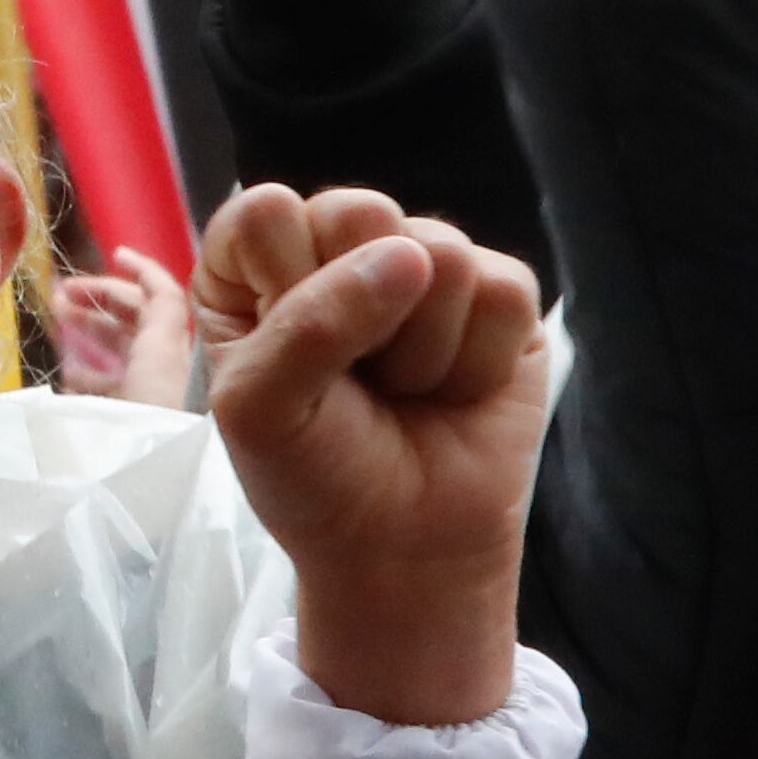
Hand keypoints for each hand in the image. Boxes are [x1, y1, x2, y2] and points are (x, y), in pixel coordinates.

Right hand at [51, 248, 195, 407]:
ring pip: (123, 348)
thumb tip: (104, 292)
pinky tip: (68, 372)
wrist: (153, 495)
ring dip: (91, 328)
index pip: (164, 297)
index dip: (143, 269)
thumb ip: (125, 330)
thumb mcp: (147, 363)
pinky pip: (114, 381)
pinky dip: (92, 370)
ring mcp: (148, 392)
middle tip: (61, 294)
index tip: (115, 254)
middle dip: (100, 298)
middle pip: (137, 318)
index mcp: (167, 347)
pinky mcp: (135, 416)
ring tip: (59, 320)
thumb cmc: (143, 421)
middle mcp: (163, 365)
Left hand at [200, 184, 544, 728]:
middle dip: (360, 317)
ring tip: (404, 392)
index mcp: (253, 261)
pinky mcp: (499, 292)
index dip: (283, 291)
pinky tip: (455, 392)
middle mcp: (337, 244)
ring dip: (421, 352)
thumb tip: (412, 255)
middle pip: (360, 209)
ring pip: (439, 251)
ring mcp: (422, 261)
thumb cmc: (312, 476)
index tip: (288, 361)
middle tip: (356, 381)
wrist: (402, 549)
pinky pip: (504, 291)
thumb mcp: (262, 410)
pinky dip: (477, 362)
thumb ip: (309, 324)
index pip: (267, 211)